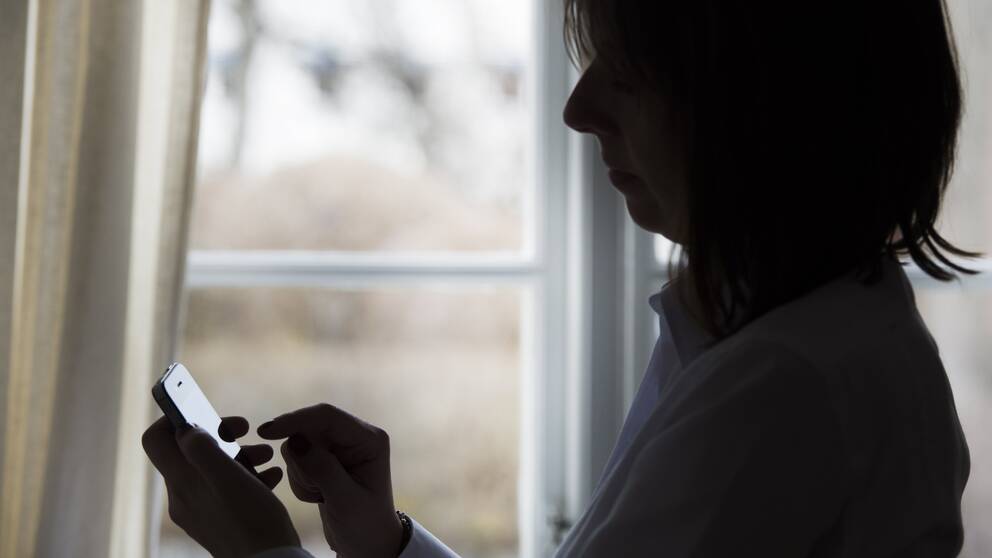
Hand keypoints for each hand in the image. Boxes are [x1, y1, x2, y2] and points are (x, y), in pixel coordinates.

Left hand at [142, 415, 301, 557]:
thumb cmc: (252, 522)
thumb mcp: (230, 478)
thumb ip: (202, 449)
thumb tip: (184, 428)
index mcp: (182, 483)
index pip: (156, 440)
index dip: (175, 418)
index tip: (205, 411)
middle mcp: (184, 496)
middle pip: (188, 450)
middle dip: (218, 432)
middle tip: (245, 428)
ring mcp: (201, 510)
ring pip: (211, 467)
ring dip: (238, 452)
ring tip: (266, 454)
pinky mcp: (219, 519)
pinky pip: (225, 487)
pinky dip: (246, 475)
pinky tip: (271, 477)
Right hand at [257, 403, 404, 557]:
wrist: (366, 545)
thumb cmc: (364, 524)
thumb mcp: (345, 499)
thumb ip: (322, 469)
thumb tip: (295, 441)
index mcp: (369, 439)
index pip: (327, 416)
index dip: (296, 420)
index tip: (266, 433)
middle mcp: (354, 436)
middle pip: (308, 428)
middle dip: (301, 461)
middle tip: (315, 489)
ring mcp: (338, 447)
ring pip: (299, 444)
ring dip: (300, 473)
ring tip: (320, 495)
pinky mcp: (325, 459)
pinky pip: (296, 459)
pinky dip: (299, 480)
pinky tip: (317, 495)